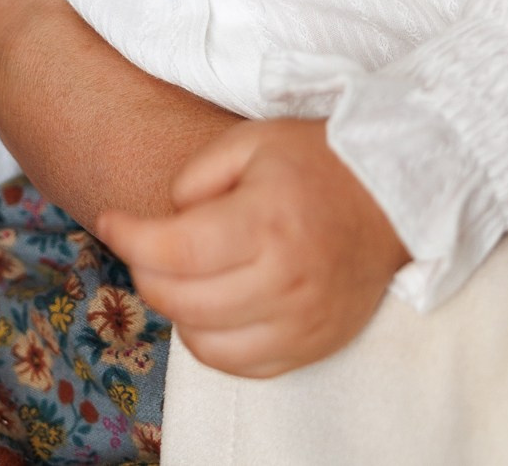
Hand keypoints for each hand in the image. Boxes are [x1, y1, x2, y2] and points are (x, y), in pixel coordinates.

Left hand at [97, 118, 407, 377]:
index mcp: (266, 224)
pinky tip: (211, 307)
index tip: (111, 221)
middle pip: (179, 299)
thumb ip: (197, 176)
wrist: (396, 197)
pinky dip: (212, 343)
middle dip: (144, 269)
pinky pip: (242, 366)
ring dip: (176, 309)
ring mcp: (302, 321)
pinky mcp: (314, 345)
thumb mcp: (251, 141)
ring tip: (181, 275)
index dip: (127, 237)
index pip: (172, 250)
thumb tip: (164, 219)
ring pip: (203, 342)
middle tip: (146, 245)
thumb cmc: (317, 162)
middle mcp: (285, 280)